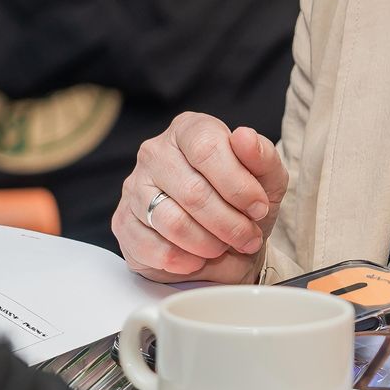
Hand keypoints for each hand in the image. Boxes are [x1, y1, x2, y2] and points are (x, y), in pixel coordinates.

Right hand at [113, 113, 287, 283]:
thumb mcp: (266, 179)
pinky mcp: (123, 222)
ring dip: (208, 244)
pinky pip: (152, 248)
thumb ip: (262, 156)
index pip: (207, 149)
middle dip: (229, 223)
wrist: (225, 244)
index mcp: (189, 129)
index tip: (258, 208)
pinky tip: (197, 259)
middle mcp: (155, 152)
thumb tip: (244, 137)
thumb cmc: (243, 204)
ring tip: (223, 247)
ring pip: (172, 222)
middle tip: (248, 238)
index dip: (238, 185)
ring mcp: (134, 187)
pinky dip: (183, 260)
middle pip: (192, 191)